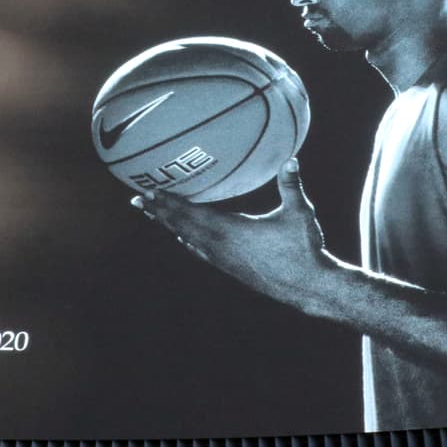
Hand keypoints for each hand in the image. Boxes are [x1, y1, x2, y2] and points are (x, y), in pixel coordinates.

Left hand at [132, 158, 333, 311]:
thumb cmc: (304, 249)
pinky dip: (187, 240)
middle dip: (160, 211)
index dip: (169, 202)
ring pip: (189, 239)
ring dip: (170, 225)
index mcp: (231, 231)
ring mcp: (224, 260)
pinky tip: (183, 238)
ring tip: (153, 213)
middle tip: (137, 199)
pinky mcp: (231, 269)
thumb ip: (291, 185)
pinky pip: (201, 251)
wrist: (309, 286)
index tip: (150, 192)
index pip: (192, 214)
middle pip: (182, 226)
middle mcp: (221, 247)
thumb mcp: (299, 214)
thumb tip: (291, 159)